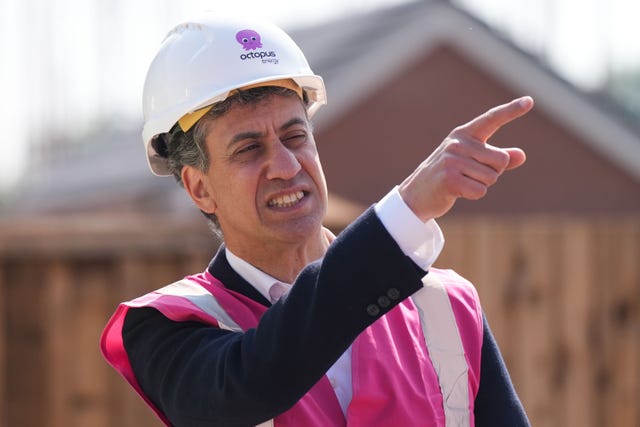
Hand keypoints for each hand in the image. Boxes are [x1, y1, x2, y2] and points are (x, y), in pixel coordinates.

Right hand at [398, 96, 533, 220]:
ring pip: (492, 177)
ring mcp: (452, 160)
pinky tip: (458, 191)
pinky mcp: (450, 179)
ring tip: (462, 182)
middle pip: (501, 160)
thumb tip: (521, 155)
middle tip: (470, 175)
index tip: (529, 101)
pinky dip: (474, 194)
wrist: (417, 194)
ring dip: (482, 185)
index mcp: (464, 134)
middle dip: (493, 173)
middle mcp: (458, 143)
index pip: (491, 119)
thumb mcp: (472, 162)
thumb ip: (497, 158)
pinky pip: (480, 190)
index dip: (511, 111)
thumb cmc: (449, 176)